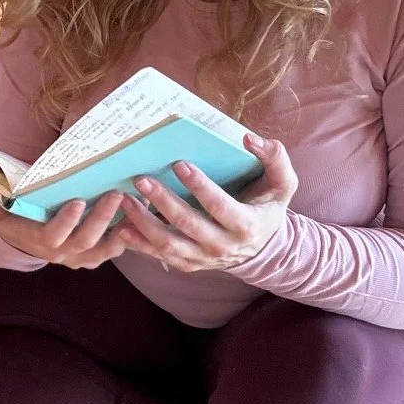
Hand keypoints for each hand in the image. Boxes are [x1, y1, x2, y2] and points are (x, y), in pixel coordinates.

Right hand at [0, 191, 129, 269]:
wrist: (25, 239)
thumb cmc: (15, 219)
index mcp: (38, 241)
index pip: (52, 236)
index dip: (65, 222)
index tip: (78, 202)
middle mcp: (61, 254)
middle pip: (84, 241)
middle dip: (101, 218)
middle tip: (116, 194)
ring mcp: (79, 258)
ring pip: (104, 250)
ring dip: (121, 230)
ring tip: (135, 207)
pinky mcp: (94, 256)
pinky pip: (114, 251)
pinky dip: (129, 236)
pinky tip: (141, 217)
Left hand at [116, 133, 297, 272]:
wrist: (263, 247)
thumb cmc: (267, 206)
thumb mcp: (282, 183)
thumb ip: (275, 158)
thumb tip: (250, 139)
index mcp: (245, 225)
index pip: (219, 205)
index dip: (199, 186)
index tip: (178, 164)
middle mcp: (223, 246)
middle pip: (187, 225)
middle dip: (163, 201)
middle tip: (141, 179)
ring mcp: (203, 258)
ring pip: (169, 245)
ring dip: (143, 223)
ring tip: (125, 202)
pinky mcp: (188, 264)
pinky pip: (160, 256)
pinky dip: (139, 244)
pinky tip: (121, 226)